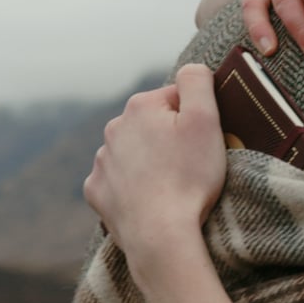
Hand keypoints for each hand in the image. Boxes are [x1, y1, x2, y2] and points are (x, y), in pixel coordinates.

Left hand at [83, 64, 227, 265]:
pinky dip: (133, 187)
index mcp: (140, 107)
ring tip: (172, 185)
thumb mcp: (206, 120)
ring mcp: (102, 161)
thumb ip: (198, 82)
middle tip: (192, 166)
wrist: (160, 234)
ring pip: (135, 153)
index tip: (205, 143)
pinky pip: (118, 181)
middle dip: (171, 140)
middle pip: (154, 126)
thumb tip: (191, 68)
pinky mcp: (97, 191)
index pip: (177, 99)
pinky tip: (149, 199)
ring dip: (152, 162)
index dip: (197, 120)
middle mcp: (114, 128)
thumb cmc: (189, 178)